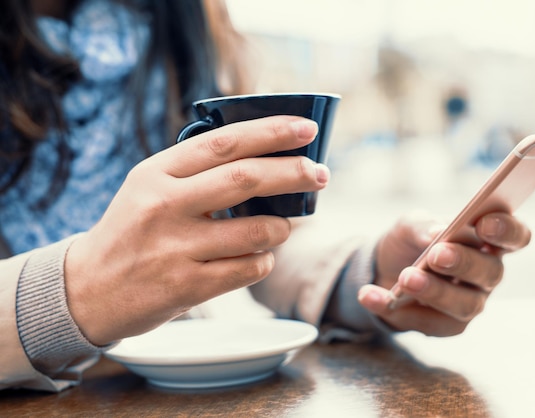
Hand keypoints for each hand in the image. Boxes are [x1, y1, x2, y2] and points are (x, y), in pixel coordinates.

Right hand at [65, 116, 329, 345]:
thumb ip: (195, 170)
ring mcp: (175, 248)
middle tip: (321, 174)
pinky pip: (250, 268)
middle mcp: (165, 205)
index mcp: (157, 172)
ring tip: (284, 226)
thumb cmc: (131, 232)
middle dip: (294, 172)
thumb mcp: (149, 187)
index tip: (307, 128)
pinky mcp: (187, 286)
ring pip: (258, 231)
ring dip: (283, 227)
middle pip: (247, 178)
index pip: (225, 142)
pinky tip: (257, 258)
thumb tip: (264, 154)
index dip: (272, 132)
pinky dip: (264, 261)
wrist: (87, 290)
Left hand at [357, 210, 530, 335]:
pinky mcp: (447, 325)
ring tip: (405, 278)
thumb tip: (439, 232)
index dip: (507, 231)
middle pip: (491, 272)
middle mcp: (487, 273)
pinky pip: (428, 323)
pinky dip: (394, 309)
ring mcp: (471, 301)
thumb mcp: (409, 225)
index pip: (515, 236)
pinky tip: (370, 295)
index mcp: (487, 240)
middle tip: (437, 254)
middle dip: (464, 262)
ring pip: (465, 304)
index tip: (485, 224)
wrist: (382, 267)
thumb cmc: (410, 240)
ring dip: (434, 291)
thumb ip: (425, 225)